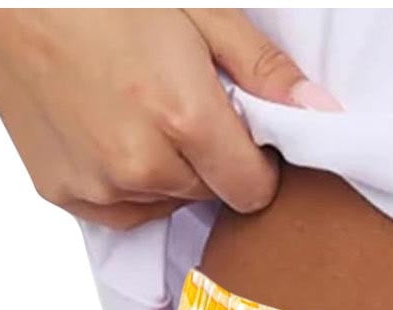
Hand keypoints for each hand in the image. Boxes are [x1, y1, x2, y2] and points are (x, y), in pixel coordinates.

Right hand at [0, 7, 342, 229]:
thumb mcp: (196, 9)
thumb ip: (262, 69)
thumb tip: (324, 114)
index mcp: (184, 119)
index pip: (255, 189)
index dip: (255, 161)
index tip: (237, 127)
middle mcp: (144, 165)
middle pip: (212, 194)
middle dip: (207, 157)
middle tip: (172, 98)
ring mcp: (102, 186)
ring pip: (168, 202)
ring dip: (165, 168)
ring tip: (131, 106)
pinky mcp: (68, 196)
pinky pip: (125, 208)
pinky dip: (125, 180)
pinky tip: (102, 126)